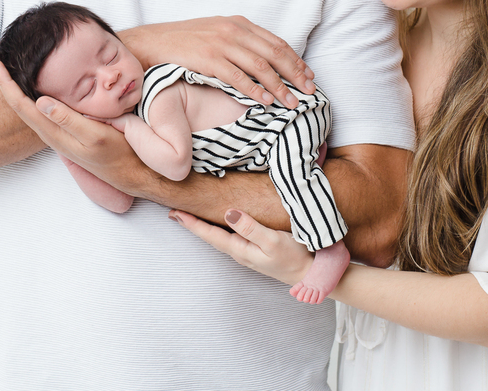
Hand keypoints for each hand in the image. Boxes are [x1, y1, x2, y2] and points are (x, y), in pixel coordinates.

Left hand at [0, 50, 148, 192]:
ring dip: (14, 85)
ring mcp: (57, 132)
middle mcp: (50, 132)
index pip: (19, 102)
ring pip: (26, 106)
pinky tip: (32, 85)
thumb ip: (69, 119)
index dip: (5, 79)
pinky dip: (29, 92)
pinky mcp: (66, 131)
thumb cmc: (119, 153)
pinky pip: (39, 110)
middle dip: (4, 78)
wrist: (131, 173)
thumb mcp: (96, 136)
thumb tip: (40, 101)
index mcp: (53, 131)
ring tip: (7, 65)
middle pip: (17, 103)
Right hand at [119, 16, 314, 107]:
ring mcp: (221, 44)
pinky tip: (265, 102)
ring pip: (260, 67)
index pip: (276, 42)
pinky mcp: (208, 59)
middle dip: (295, 74)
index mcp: (238, 23)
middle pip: (274, 54)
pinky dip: (254, 90)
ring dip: (279, 87)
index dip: (295, 60)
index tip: (308, 75)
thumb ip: (239, 42)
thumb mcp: (215, 33)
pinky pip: (238, 77)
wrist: (151, 43)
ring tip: (291, 102)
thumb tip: (263, 59)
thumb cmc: (183, 42)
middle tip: (309, 91)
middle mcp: (233, 30)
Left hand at [168, 208, 313, 286]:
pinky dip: (219, 228)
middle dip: (192, 224)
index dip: (191, 223)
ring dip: (204, 226)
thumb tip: (228, 213)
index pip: (210, 234)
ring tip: (190, 216)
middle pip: (210, 236)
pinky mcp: (257, 249)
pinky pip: (231, 236)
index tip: (175, 212)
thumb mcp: (273, 241)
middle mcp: (240, 252)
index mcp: (240, 249)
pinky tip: (221, 223)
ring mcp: (248, 252)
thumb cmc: (295, 257)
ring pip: (219, 236)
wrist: (312, 274)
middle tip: (174, 212)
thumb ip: (251, 228)